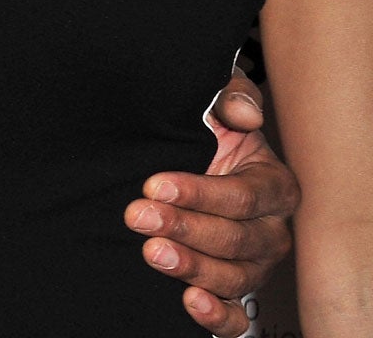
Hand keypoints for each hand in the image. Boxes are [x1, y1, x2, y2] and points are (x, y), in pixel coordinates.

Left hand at [125, 69, 296, 337]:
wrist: (190, 161)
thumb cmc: (209, 132)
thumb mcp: (218, 106)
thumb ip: (231, 98)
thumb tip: (242, 113)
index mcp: (274, 186)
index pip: (242, 195)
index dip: (199, 192)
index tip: (154, 185)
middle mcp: (271, 230)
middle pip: (235, 238)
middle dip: (185, 227)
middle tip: (140, 216)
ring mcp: (254, 264)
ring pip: (233, 276)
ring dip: (192, 267)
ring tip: (153, 252)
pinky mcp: (235, 289)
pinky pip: (237, 314)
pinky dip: (217, 315)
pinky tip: (190, 301)